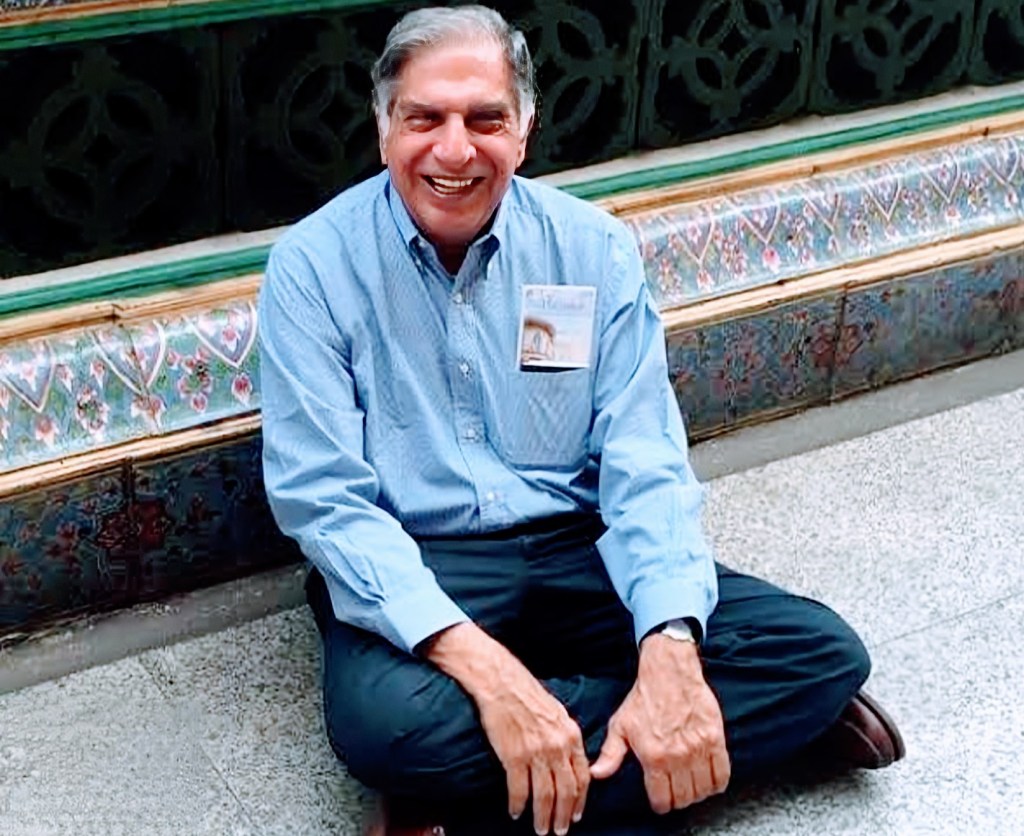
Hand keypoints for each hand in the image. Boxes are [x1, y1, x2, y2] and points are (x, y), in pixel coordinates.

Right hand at [426, 623, 589, 834]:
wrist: (502, 682)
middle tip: (559, 831)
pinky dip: (518, 804)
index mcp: (571, 735)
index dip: (580, 800)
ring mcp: (536, 752)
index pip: (582, 776)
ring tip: (541, 829)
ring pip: (544, 795)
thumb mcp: (558, 713)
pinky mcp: (513, 756)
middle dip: (563, 815)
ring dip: (543, 816)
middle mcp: (557, 746)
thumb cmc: (528, 694)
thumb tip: (570, 759)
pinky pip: (519, 789)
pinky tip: (516, 812)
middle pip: (566, 791)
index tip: (576, 815)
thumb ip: (566, 737)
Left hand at [589, 634, 729, 813]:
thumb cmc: (644, 698)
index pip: (662, 800)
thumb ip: (610, 755)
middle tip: (674, 792)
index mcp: (653, 757)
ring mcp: (699, 748)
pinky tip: (708, 779)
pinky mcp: (715, 739)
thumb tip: (597, 774)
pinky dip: (717, 783)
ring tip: (689, 785)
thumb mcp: (620, 726)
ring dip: (697, 793)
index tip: (660, 800)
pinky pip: (723, 775)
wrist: (669, 672)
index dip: (660, 804)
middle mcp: (678, 756)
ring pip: (703, 790)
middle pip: (684, 799)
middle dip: (678, 800)